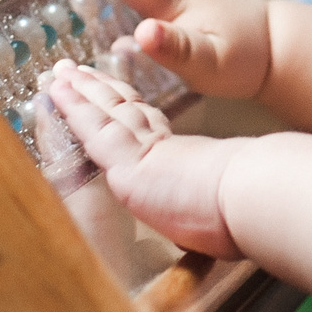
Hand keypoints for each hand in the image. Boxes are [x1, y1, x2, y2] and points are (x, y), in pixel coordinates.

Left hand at [45, 62, 244, 257]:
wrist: (254, 196)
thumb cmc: (245, 213)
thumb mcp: (222, 215)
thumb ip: (207, 218)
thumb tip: (212, 241)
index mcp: (184, 160)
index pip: (149, 128)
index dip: (129, 108)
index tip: (115, 91)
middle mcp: (162, 148)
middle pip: (124, 111)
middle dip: (100, 90)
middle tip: (79, 71)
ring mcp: (145, 151)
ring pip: (105, 112)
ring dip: (80, 90)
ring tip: (61, 72)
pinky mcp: (130, 159)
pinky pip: (94, 128)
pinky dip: (73, 107)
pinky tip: (57, 92)